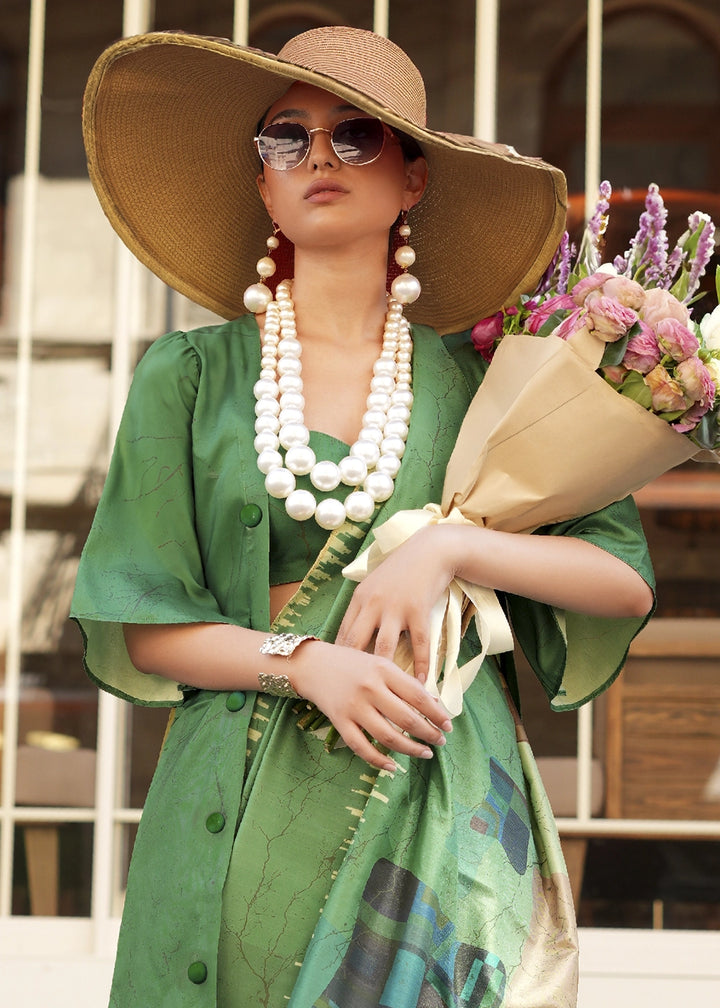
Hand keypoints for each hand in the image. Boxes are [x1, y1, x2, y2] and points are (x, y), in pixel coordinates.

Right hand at [291, 639, 452, 771]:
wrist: (313, 664)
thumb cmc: (351, 663)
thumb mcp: (380, 664)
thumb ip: (404, 682)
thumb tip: (433, 704)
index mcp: (384, 670)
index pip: (418, 696)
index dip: (437, 714)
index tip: (448, 725)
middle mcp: (370, 688)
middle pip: (406, 719)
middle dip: (428, 734)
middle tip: (440, 742)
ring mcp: (354, 707)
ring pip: (387, 736)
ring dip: (410, 749)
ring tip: (425, 753)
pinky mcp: (339, 721)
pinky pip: (361, 747)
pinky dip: (379, 760)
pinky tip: (393, 766)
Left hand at [337, 525, 460, 684]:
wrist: (431, 551)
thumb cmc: (402, 570)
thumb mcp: (374, 585)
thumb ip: (363, 608)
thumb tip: (351, 636)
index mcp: (359, 599)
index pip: (343, 634)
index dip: (338, 660)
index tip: (335, 680)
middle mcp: (373, 604)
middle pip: (356, 644)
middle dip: (351, 671)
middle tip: (351, 695)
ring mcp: (395, 608)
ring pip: (384, 648)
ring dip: (384, 675)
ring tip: (383, 698)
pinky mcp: (418, 611)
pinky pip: (418, 644)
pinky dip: (420, 666)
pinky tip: (421, 683)